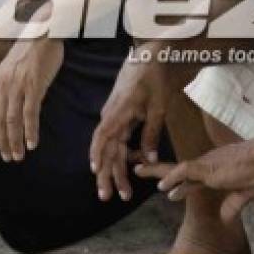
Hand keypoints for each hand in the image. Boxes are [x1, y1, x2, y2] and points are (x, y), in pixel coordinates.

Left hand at [0, 36, 63, 161]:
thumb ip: (10, 84)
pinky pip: (30, 114)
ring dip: (15, 141)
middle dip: (2, 142)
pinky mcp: (34, 86)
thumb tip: (11, 102)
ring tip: (19, 156)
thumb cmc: (31, 49)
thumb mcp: (13, 68)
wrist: (42, 31)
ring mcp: (18, 86)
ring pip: (12, 121)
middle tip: (8, 158)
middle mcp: (4, 86)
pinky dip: (30, 131)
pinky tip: (32, 143)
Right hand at [89, 51, 171, 201]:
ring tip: (122, 192)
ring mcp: (114, 117)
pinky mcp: (120, 117)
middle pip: (105, 150)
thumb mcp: (157, 108)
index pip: (102, 138)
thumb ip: (151, 134)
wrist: (150, 56)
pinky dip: (121, 157)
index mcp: (117, 113)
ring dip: (115, 170)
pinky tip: (126, 172)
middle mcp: (111, 117)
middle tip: (108, 197)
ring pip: (112, 149)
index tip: (95, 173)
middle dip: (107, 175)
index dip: (97, 156)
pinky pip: (117, 140)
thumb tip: (149, 160)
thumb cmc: (153, 79)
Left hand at [134, 140, 253, 222]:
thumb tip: (225, 218)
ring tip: (138, 171)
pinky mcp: (209, 168)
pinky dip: (173, 179)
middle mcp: (206, 165)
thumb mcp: (246, 193)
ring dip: (157, 171)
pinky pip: (186, 171)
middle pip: (176, 169)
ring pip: (175, 168)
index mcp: (213, 170)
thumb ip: (234, 205)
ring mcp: (206, 165)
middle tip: (138, 168)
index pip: (189, 176)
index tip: (163, 188)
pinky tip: (162, 187)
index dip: (175, 182)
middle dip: (157, 171)